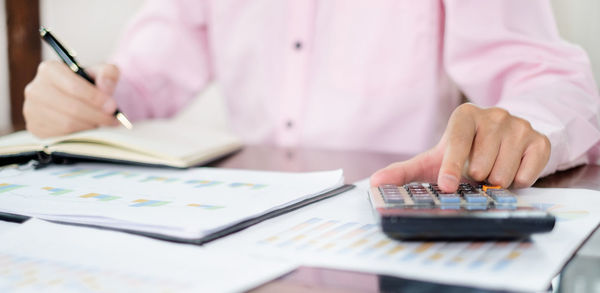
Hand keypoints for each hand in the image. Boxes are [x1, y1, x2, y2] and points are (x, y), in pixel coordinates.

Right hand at [23, 61, 119, 137]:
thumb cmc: (89, 84)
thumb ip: (108, 74)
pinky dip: (79, 134)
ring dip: (90, 126)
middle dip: (97, 115)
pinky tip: (89, 128)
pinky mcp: (34, 127)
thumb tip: (106, 87)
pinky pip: (60, 136)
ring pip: (67, 124)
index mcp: (49, 69)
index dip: (95, 98)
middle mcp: (35, 88)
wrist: (76, 99)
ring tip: (102, 122)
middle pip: (71, 108)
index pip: (74, 87)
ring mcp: (31, 109)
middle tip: (113, 119)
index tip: (112, 106)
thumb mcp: (101, 72)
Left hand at [370, 103, 550, 191]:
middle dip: (476, 177)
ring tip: (492, 169)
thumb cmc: (464, 152)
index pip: (457, 143)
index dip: (452, 166)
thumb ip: (404, 171)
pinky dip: (517, 181)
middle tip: (476, 170)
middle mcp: (495, 114)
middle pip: (482, 166)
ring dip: (495, 181)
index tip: (447, 186)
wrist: (504, 140)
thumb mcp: (434, 159)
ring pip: (504, 173)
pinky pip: (527, 175)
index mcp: (465, 115)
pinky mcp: (540, 140)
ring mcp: (520, 125)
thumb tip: (376, 182)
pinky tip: (511, 168)